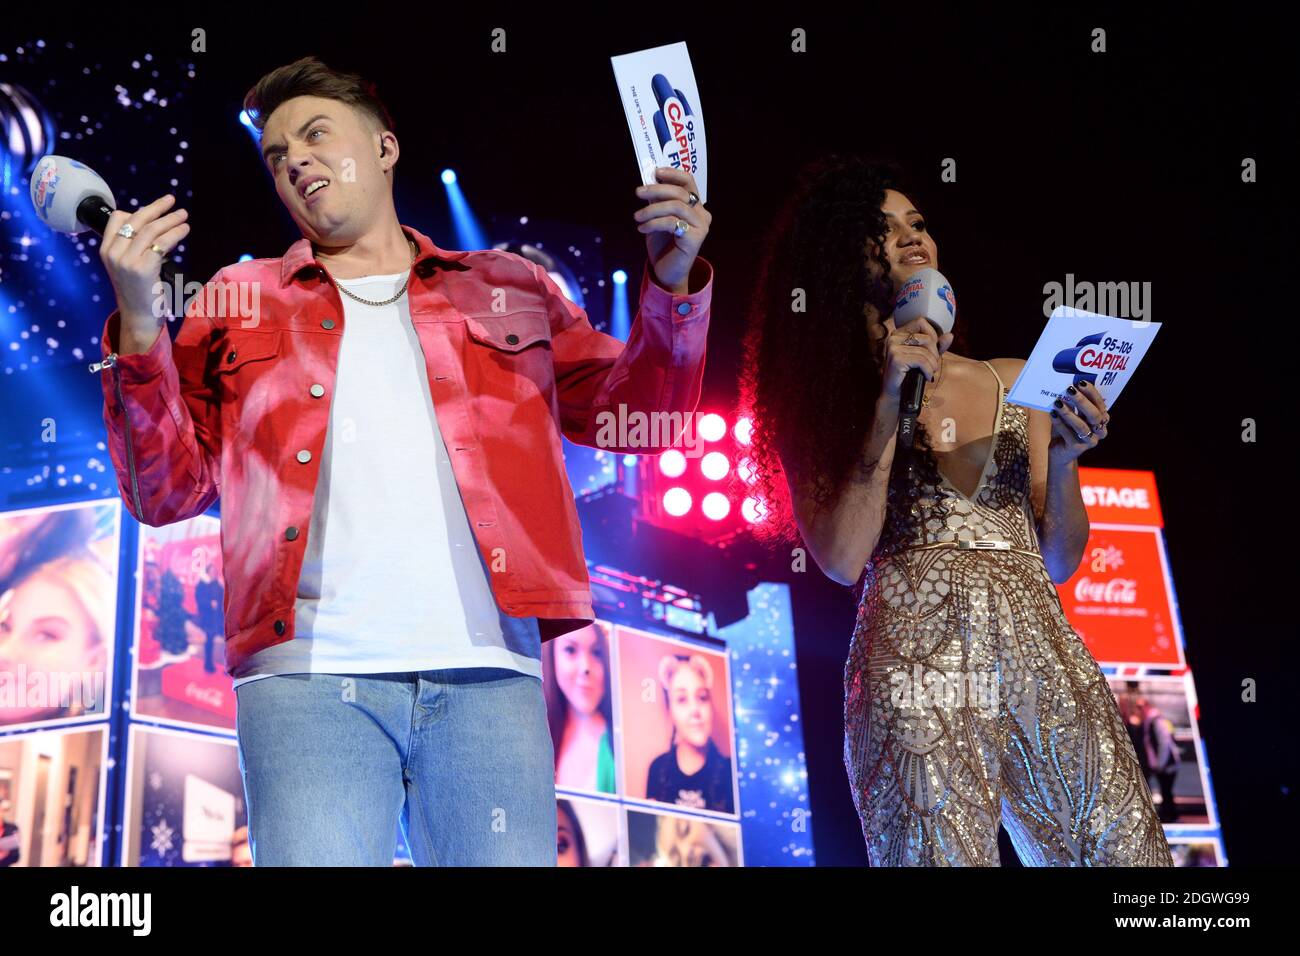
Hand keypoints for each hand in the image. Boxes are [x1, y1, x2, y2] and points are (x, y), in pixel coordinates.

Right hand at [99, 193, 189, 324]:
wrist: (138, 317)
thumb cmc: (138, 291)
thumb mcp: (127, 265)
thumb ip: (132, 246)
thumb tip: (152, 225)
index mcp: (106, 250)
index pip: (117, 219)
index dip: (138, 211)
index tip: (156, 208)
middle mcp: (113, 253)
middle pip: (136, 220)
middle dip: (156, 207)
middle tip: (172, 200)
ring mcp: (126, 261)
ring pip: (151, 230)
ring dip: (170, 219)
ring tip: (183, 215)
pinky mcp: (142, 269)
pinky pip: (161, 243)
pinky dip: (176, 233)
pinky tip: (184, 230)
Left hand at [633, 167, 708, 292]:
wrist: (666, 272)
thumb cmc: (662, 244)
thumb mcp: (656, 217)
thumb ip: (657, 201)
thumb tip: (648, 182)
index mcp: (695, 207)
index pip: (688, 182)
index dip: (673, 174)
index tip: (655, 172)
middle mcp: (702, 214)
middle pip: (681, 192)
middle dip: (657, 189)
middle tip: (638, 192)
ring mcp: (701, 226)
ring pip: (676, 206)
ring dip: (652, 209)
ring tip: (638, 217)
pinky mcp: (696, 238)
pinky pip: (672, 222)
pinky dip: (653, 223)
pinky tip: (642, 229)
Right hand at [876, 316, 954, 403]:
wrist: (897, 395)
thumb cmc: (910, 375)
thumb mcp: (926, 357)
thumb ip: (937, 346)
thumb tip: (950, 335)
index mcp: (899, 333)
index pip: (921, 322)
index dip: (932, 335)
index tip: (931, 351)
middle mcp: (894, 337)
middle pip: (927, 337)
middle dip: (934, 354)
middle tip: (931, 366)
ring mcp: (893, 347)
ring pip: (925, 351)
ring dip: (932, 364)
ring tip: (928, 372)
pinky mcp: (896, 359)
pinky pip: (922, 360)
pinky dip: (928, 370)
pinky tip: (925, 376)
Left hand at [1048, 381, 1109, 463]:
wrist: (1059, 452)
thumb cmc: (1066, 429)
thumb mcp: (1071, 415)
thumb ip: (1072, 404)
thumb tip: (1068, 387)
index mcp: (1101, 420)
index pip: (1100, 404)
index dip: (1092, 393)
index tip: (1081, 382)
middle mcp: (1099, 431)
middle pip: (1094, 415)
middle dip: (1082, 401)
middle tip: (1070, 390)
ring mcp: (1090, 441)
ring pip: (1081, 426)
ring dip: (1068, 413)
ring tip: (1058, 403)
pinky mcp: (1077, 448)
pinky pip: (1068, 434)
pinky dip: (1059, 423)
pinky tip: (1052, 414)